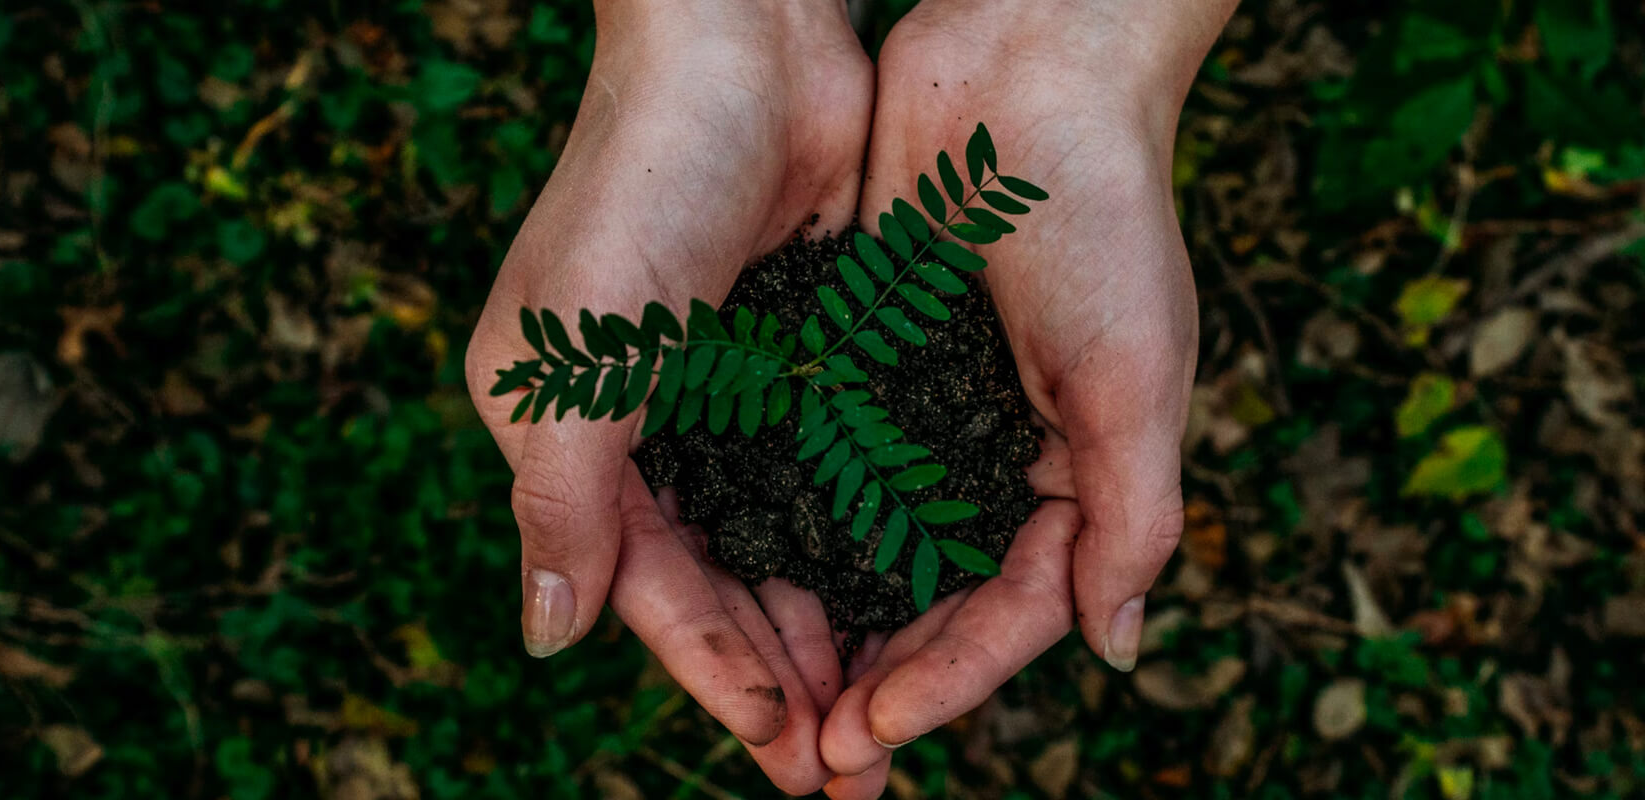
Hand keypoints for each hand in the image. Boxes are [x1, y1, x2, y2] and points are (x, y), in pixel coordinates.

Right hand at [464, 0, 871, 791]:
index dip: (711, 670)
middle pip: (714, 580)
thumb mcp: (579, 358)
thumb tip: (546, 641)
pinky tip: (907, 597)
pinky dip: (858, 538)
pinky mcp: (796, 355)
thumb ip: (563, 503)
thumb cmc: (639, 187)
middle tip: (846, 770)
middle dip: (776, 674)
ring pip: (777, 540)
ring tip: (883, 714)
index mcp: (565, 431)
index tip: (781, 746)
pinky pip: (828, 472)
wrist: (739, 42)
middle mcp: (640, 423)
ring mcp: (722, 390)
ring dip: (824, 624)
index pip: (643, 583)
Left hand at [815, 1, 1235, 793]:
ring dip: (822, 626)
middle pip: (929, 599)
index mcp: (1073, 471)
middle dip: (876, 681)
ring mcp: (920, 409)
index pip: (1010, 610)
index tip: (872, 734)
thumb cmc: (1102, 214)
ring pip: (864, 547)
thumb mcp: (1136, 375)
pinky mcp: (857, 359)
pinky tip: (735, 574)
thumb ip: (1132, 515)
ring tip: (768, 700)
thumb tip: (1116, 652)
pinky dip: (785, 524)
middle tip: (812, 761)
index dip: (948, 680)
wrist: (1027, 67)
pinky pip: (817, 462)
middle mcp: (992, 454)